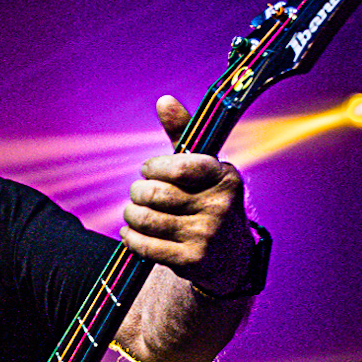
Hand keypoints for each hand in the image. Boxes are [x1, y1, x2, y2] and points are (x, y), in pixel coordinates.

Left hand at [121, 97, 253, 296]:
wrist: (230, 256)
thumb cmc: (208, 201)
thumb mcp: (204, 168)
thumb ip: (184, 133)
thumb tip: (164, 100)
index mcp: (225, 177)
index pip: (179, 167)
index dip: (154, 168)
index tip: (148, 171)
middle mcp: (220, 206)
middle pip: (157, 194)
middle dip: (138, 192)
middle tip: (138, 194)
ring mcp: (207, 235)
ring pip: (148, 219)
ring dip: (131, 214)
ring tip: (132, 212)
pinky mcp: (193, 260)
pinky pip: (147, 245)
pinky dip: (131, 238)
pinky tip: (130, 232)